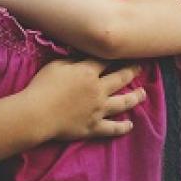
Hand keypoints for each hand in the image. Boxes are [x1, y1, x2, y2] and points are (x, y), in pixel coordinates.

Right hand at [18, 59, 145, 140]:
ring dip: (135, 97)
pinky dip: (123, 127)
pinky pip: (112, 128)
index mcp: (88, 72)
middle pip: (120, 78)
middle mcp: (98, 90)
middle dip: (132, 71)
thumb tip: (82, 55)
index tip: (124, 52)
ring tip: (143, 94)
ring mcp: (98, 110)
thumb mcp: (56, 65)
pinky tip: (130, 125)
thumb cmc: (43, 86)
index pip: (106, 60)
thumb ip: (72, 59)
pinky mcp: (93, 127)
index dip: (116, 55)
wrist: (37, 114)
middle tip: (140, 68)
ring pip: (123, 103)